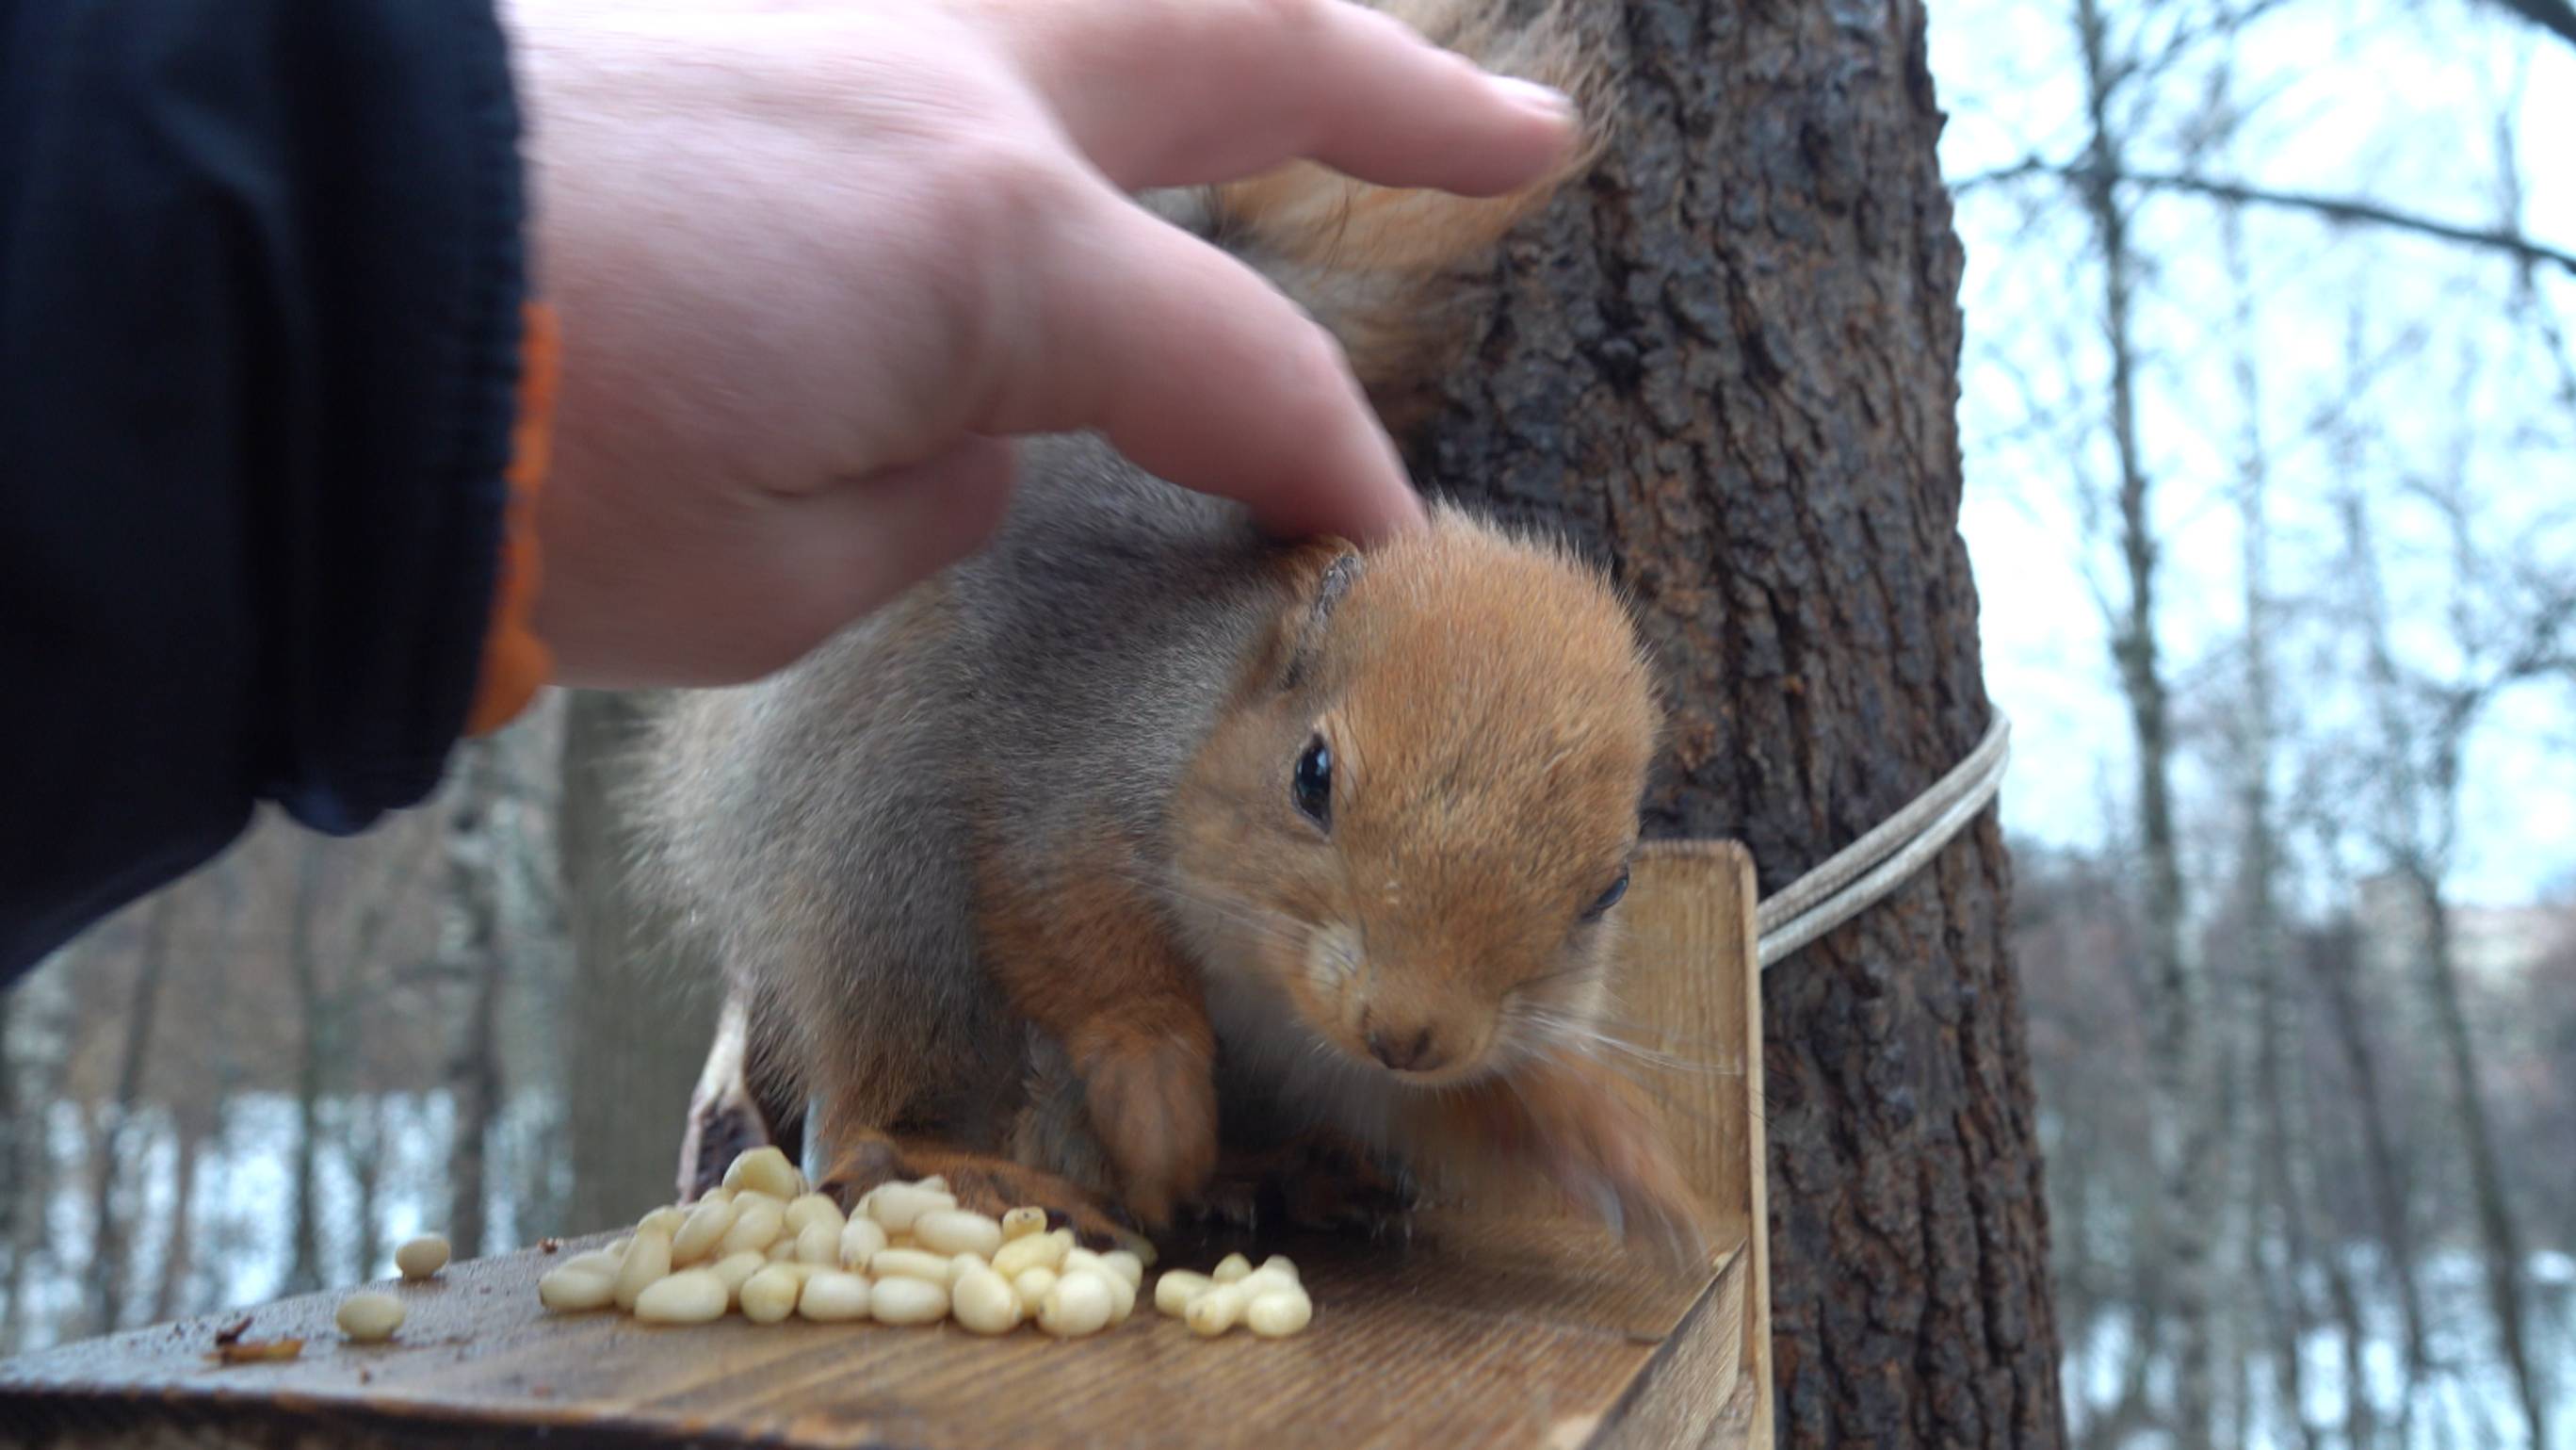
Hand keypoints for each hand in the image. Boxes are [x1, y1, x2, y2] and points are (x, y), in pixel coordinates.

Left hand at [500, 0, 1576, 686]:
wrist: (288, 304)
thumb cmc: (532, 468)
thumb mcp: (782, 567)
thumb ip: (941, 489)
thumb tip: (975, 430)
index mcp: (992, 237)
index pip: (1237, 359)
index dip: (1328, 464)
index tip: (1378, 553)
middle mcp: (952, 82)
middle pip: (1245, 48)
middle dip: (1404, 101)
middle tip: (1528, 133)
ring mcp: (848, 19)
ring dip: (1244, 26)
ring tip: (1328, 69)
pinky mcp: (748, 19)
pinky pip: (961, 12)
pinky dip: (1059, 46)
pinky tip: (1075, 98)